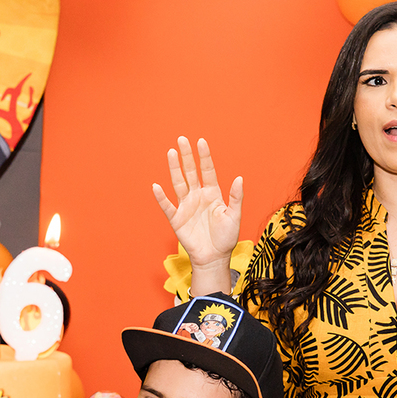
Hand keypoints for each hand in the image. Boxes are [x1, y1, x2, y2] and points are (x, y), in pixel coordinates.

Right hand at [152, 137, 242, 272]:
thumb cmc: (226, 238)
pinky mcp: (177, 219)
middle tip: (181, 139)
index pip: (207, 171)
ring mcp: (186, 206)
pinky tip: (157, 186)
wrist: (214, 257)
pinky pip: (168, 206)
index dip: (204, 157)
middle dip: (187, 156)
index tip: (201, 141)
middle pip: (191, 172)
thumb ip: (236, 197)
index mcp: (212, 194)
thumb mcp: (234, 216)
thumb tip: (239, 179)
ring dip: (174, 169)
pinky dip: (162, 197)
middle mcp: (198, 196)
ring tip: (171, 153)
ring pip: (179, 183)